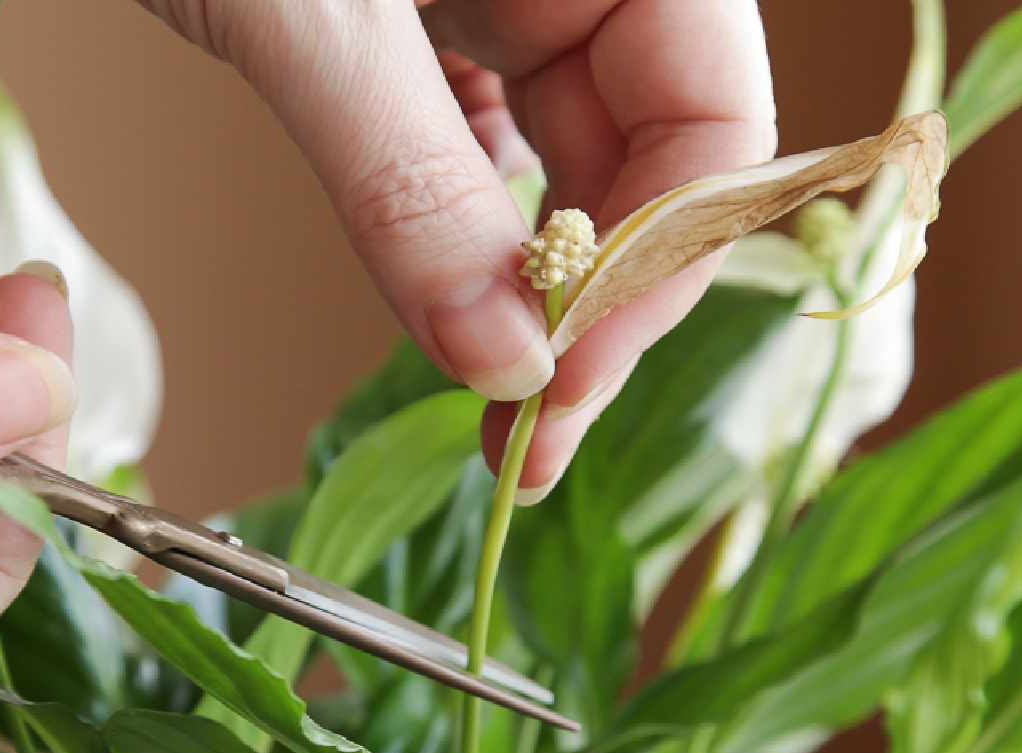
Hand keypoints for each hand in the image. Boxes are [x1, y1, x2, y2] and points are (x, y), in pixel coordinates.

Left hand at [143, 0, 773, 499]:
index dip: (659, 267)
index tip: (565, 382)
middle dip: (595, 308)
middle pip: (653, 159)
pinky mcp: (430, 19)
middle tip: (528, 439)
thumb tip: (500, 361)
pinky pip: (481, 142)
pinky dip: (463, 228)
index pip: (715, 119)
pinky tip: (447, 300)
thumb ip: (406, 181)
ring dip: (533, 289)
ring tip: (496, 403)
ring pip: (569, 164)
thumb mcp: (306, 11)